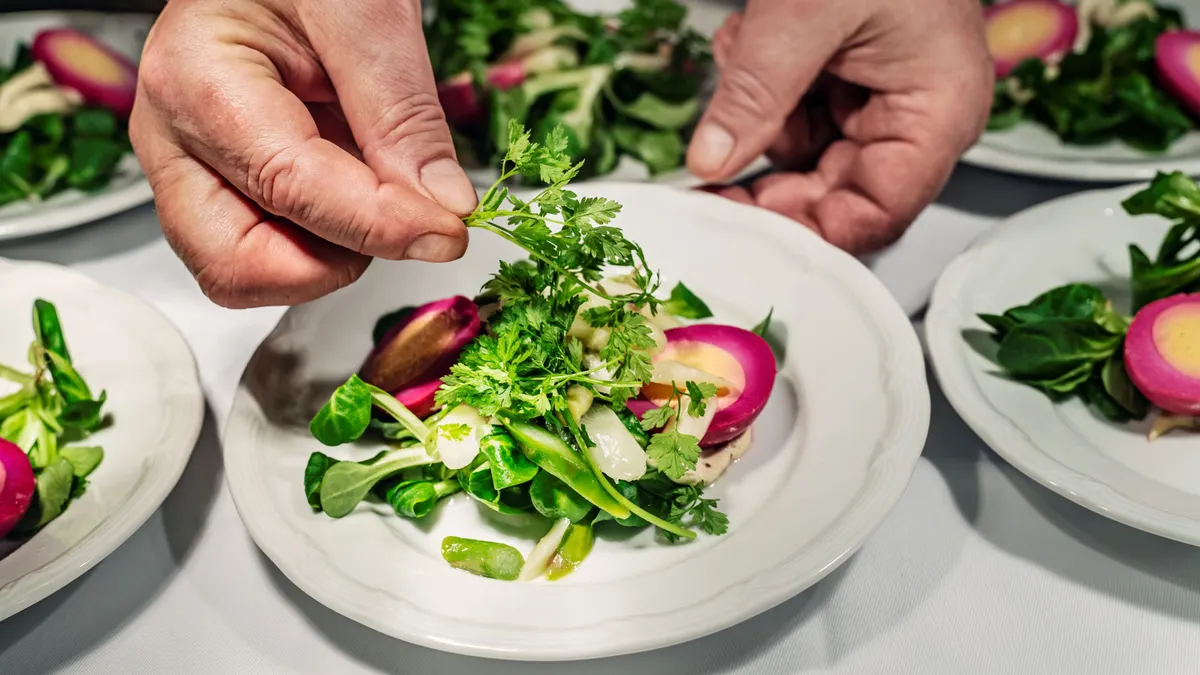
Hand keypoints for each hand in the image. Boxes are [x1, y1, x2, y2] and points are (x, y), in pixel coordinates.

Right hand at [130, 0, 476, 307]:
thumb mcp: (367, 13)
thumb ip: (403, 115)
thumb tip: (442, 207)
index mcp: (195, 81)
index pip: (292, 188)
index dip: (380, 225)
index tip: (447, 230)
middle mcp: (177, 137)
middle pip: (236, 265)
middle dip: (330, 260)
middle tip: (399, 219)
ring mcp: (194, 167)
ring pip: (252, 269)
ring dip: (331, 250)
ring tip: (374, 179)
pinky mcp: (225, 183)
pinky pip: (272, 247)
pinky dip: (327, 236)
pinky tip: (357, 180)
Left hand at [688, 0, 993, 253]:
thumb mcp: (805, 13)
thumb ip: (755, 92)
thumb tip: (709, 163)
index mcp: (937, 114)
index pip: (875, 216)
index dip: (807, 234)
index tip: (738, 231)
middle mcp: (914, 118)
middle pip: (833, 197)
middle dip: (764, 183)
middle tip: (703, 184)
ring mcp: (879, 99)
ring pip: (802, 157)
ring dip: (755, 121)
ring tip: (743, 55)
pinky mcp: (846, 80)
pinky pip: (793, 115)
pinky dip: (759, 89)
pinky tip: (749, 42)